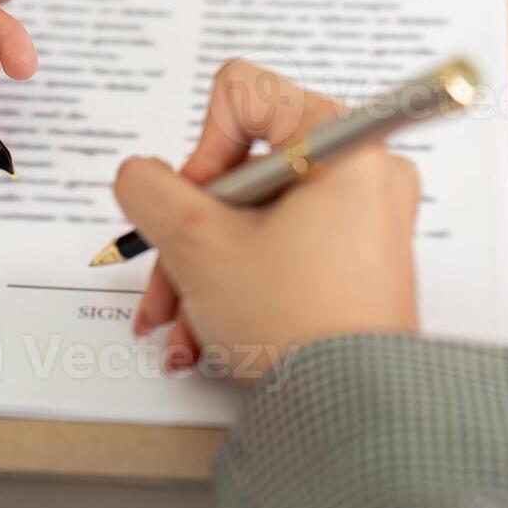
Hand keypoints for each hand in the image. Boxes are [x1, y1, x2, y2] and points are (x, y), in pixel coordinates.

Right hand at [114, 61, 422, 385]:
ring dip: (202, 270)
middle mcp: (364, 169)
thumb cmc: (297, 323)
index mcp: (342, 141)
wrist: (354, 411)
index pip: (243, 95)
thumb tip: (141, 176)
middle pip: (243, 169)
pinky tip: (203, 337)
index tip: (195, 207)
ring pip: (256, 218)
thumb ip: (150, 190)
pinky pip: (284, 250)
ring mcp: (366, 217)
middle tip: (167, 279)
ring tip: (178, 328)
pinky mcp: (360, 261)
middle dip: (189, 232)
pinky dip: (239, 285)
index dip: (200, 151)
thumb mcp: (198, 246)